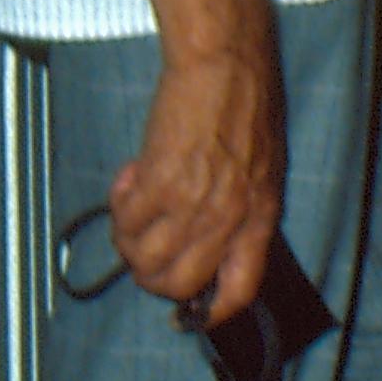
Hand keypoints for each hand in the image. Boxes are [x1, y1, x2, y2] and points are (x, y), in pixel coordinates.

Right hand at [109, 43, 283, 323]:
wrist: (226, 64)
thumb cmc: (246, 106)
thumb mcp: (262, 167)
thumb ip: (239, 208)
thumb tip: (204, 243)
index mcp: (261, 215)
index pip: (240, 288)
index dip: (210, 312)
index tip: (186, 316)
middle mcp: (230, 217)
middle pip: (178, 285)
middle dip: (150, 275)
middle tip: (144, 246)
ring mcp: (195, 203)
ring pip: (143, 261)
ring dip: (128, 241)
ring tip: (136, 206)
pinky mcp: (161, 182)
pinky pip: (125, 221)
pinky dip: (120, 205)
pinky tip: (132, 176)